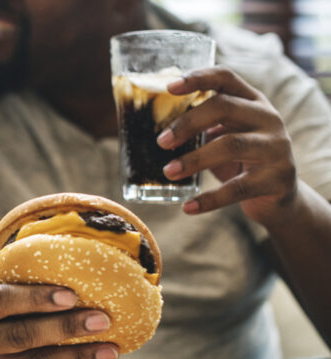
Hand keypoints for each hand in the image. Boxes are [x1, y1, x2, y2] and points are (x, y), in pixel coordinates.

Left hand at [158, 66, 297, 225]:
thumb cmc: (241, 162)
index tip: (169, 86)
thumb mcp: (223, 137)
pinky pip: (237, 188)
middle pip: (225, 107)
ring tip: (168, 172)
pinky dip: (209, 199)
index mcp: (251, 101)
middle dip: (188, 123)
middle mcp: (268, 118)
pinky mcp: (278, 178)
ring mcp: (276, 147)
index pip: (226, 78)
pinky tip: (188, 207)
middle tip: (161, 141)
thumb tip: (153, 130)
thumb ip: (200, 128)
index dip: (198, 78)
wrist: (279, 198)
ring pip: (231, 145)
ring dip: (194, 159)